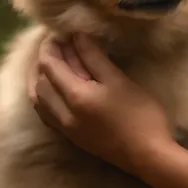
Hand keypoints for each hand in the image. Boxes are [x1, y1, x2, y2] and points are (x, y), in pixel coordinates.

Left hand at [28, 33, 174, 174]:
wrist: (148, 155)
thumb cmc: (140, 114)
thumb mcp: (119, 81)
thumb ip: (94, 58)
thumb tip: (76, 36)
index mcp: (75, 97)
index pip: (50, 66)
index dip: (49, 46)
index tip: (58, 32)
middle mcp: (63, 114)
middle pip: (39, 82)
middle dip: (43, 60)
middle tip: (56, 44)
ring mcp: (65, 128)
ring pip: (38, 100)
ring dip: (40, 78)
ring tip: (52, 63)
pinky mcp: (71, 137)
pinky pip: (46, 113)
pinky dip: (44, 96)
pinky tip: (55, 89)